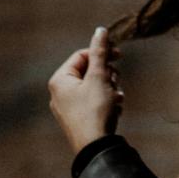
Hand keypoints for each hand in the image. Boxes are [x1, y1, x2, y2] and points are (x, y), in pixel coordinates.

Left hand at [48, 26, 123, 155]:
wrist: (95, 148)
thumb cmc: (95, 110)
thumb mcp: (99, 77)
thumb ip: (100, 52)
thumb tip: (100, 30)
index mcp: (60, 80)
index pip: (82, 55)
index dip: (102, 53)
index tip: (119, 56)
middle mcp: (59, 93)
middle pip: (88, 71)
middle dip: (107, 74)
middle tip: (115, 81)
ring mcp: (68, 108)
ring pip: (94, 86)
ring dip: (109, 88)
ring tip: (116, 98)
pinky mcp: (78, 119)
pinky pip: (93, 101)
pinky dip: (106, 101)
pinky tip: (115, 108)